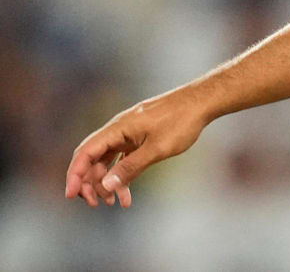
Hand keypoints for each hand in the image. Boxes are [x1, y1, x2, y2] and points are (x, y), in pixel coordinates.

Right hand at [64, 88, 210, 207]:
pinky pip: (123, 157)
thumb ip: (131, 167)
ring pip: (108, 159)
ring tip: (113, 203)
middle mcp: (118, 129)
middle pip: (92, 158)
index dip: (75, 174)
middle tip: (95, 204)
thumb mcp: (157, 148)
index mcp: (117, 128)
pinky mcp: (139, 135)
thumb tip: (106, 186)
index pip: (85, 152)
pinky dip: (122, 174)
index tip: (71, 195)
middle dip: (90, 182)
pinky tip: (127, 193)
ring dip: (107, 181)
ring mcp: (129, 132)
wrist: (202, 101)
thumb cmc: (181, 121)